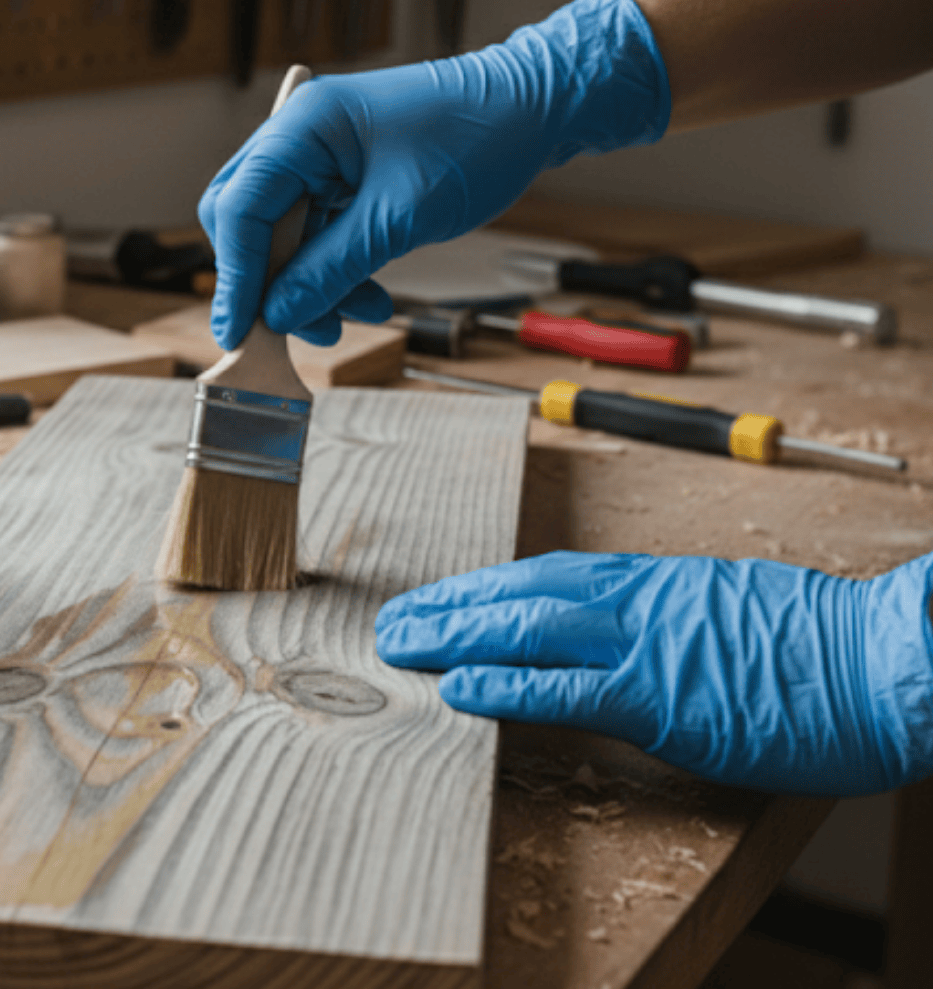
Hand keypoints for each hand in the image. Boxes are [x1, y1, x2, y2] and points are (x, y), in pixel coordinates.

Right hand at [198, 0, 671, 350]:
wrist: (535, 108)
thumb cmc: (477, 137)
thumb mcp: (401, 217)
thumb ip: (332, 268)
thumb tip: (279, 313)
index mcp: (303, 126)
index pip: (240, 208)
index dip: (237, 275)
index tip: (237, 330)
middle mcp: (300, 139)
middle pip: (247, 223)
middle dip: (269, 282)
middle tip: (290, 329)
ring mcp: (320, 159)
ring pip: (283, 239)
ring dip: (308, 286)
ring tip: (352, 319)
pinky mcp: (342, 180)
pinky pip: (317, 236)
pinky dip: (334, 273)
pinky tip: (366, 298)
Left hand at [375, 551, 932, 796]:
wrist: (893, 660)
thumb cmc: (826, 648)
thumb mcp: (734, 611)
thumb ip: (673, 619)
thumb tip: (629, 631)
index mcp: (658, 584)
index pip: (549, 577)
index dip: (487, 588)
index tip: (442, 597)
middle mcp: (642, 604)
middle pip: (522, 596)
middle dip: (451, 608)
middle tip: (394, 623)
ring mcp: (649, 648)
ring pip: (530, 631)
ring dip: (457, 638)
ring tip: (402, 646)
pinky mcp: (664, 699)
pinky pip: (568, 691)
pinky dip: (508, 687)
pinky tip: (461, 689)